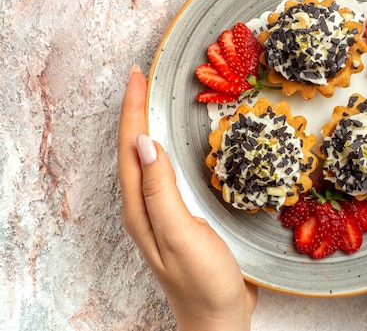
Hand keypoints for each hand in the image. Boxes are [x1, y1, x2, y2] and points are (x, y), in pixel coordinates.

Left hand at [117, 66, 256, 330]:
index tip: (138, 76)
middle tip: (143, 78)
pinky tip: (173, 142)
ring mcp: (162, 211)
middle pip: (133, 150)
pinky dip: (165, 148)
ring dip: (147, 126)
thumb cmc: (204, 281)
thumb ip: (161, 192)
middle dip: (135, 111)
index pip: (130, 149)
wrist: (218, 318)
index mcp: (141, 208)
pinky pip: (165, 172)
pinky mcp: (179, 215)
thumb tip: (144, 143)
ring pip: (147, 159)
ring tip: (153, 99)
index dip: (133, 111)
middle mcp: (145, 206)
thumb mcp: (182, 236)